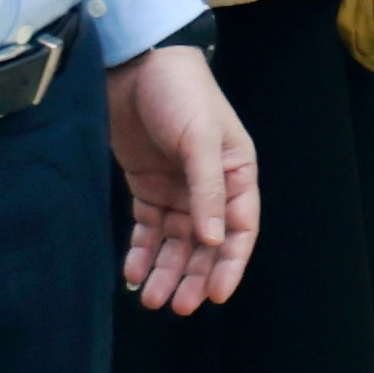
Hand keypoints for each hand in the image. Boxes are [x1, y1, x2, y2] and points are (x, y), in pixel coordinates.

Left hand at [110, 44, 258, 310]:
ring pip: (177, 243)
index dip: (230, 264)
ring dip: (168, 271)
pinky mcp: (148, 187)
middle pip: (207, 244)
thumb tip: (213, 240)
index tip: (216, 296)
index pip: (240, 229)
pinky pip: (148, 230)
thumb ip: (207, 190)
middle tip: (179, 307)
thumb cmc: (180, 92)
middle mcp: (211, 187)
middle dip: (195, 276)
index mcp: (237, 173)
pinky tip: (134, 273)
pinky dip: (142, 253)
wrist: (135, 65)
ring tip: (153, 300)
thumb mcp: (200, 139)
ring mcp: (179, 189)